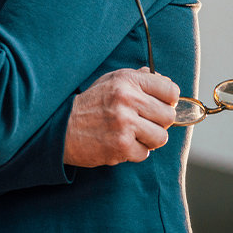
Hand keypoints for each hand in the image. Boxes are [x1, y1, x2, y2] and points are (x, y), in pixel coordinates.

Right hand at [63, 67, 179, 167]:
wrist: (62, 129)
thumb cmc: (90, 105)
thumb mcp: (110, 81)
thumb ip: (138, 79)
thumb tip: (166, 84)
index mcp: (126, 80)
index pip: (170, 90)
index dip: (167, 101)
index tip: (157, 106)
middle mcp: (126, 99)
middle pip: (169, 116)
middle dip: (158, 122)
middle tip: (142, 123)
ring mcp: (124, 123)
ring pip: (161, 137)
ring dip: (148, 139)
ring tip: (131, 134)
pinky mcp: (121, 146)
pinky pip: (145, 153)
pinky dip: (134, 152)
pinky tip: (120, 143)